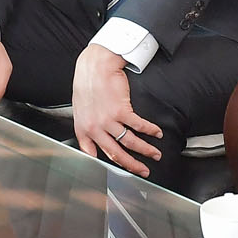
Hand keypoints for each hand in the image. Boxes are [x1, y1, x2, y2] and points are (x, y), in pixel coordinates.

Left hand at [72, 44, 161, 177]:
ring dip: (146, 150)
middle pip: (116, 154)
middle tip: (143, 171)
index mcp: (83, 129)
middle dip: (133, 165)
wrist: (95, 65)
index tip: (118, 172)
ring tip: (155, 154)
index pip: (93, 155)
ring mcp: (108, 120)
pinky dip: (150, 130)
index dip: (106, 166)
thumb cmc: (87, 83)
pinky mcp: (121, 110)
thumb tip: (96, 139)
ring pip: (130, 142)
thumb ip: (88, 126)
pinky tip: (156, 133)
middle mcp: (95, 128)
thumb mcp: (80, 108)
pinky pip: (139, 125)